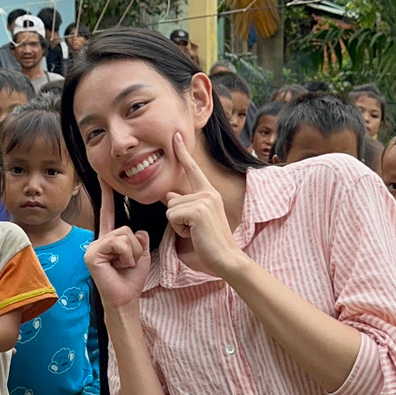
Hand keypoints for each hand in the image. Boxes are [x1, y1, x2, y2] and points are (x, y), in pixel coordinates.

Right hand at [84, 182, 150, 312]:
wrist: (125, 299)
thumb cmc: (131, 279)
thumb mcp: (142, 255)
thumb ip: (140, 240)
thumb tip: (138, 232)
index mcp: (109, 239)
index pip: (109, 214)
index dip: (107, 196)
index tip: (104, 178)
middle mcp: (99, 241)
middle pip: (125, 228)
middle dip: (135, 247)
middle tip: (129, 263)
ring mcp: (93, 247)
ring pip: (123, 236)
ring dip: (131, 253)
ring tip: (124, 265)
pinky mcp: (92, 254)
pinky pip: (117, 244)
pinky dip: (125, 255)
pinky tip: (118, 266)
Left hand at [164, 134, 243, 278]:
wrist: (226, 258)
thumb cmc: (211, 242)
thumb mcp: (196, 221)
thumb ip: (183, 205)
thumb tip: (169, 195)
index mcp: (210, 193)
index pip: (193, 170)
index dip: (183, 153)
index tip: (175, 136)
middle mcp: (208, 193)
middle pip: (172, 200)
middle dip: (177, 219)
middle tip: (196, 230)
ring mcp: (204, 200)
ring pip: (170, 208)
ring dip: (178, 225)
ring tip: (196, 232)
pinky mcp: (197, 211)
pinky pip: (172, 216)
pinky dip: (178, 229)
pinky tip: (194, 234)